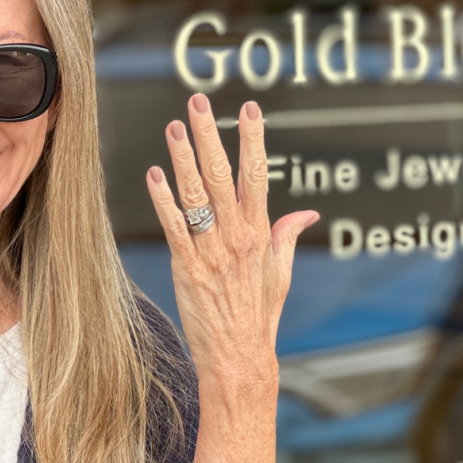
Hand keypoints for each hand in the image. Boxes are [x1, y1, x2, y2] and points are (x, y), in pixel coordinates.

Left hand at [146, 94, 317, 462]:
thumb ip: (287, 237)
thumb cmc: (259, 317)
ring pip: (195, 196)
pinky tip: (154, 175)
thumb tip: (308, 214)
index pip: (258, 175)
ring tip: (173, 128)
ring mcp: (210, 252)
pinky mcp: (185, 268)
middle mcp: (236, 237)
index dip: (253, 140)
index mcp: (261, 234)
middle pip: (222, 176)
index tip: (249, 110)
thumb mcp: (280, 274)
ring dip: (182, 158)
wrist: (238, 358)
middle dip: (210, 136)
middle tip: (198, 103)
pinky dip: (163, 199)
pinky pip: (173, 227)